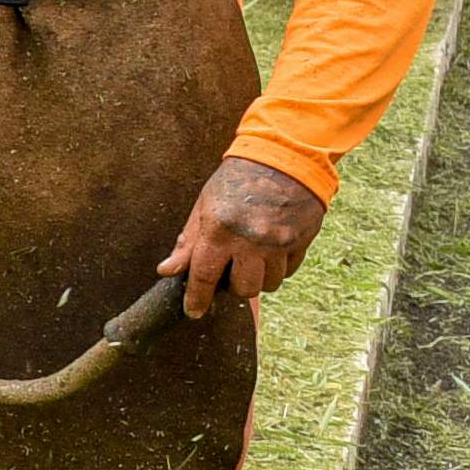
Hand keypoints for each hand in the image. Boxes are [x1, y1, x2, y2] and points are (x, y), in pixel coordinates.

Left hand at [161, 155, 324, 319]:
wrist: (283, 158)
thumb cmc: (237, 181)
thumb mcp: (205, 206)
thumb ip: (188, 241)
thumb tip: (168, 271)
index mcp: (220, 230)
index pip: (204, 277)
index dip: (197, 299)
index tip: (192, 311)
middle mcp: (251, 241)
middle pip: (243, 289)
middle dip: (233, 286)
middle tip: (229, 271)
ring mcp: (280, 243)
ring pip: (269, 285)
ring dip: (258, 279)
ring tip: (251, 260)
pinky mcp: (302, 241)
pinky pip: (289, 271)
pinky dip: (278, 268)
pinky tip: (271, 252)